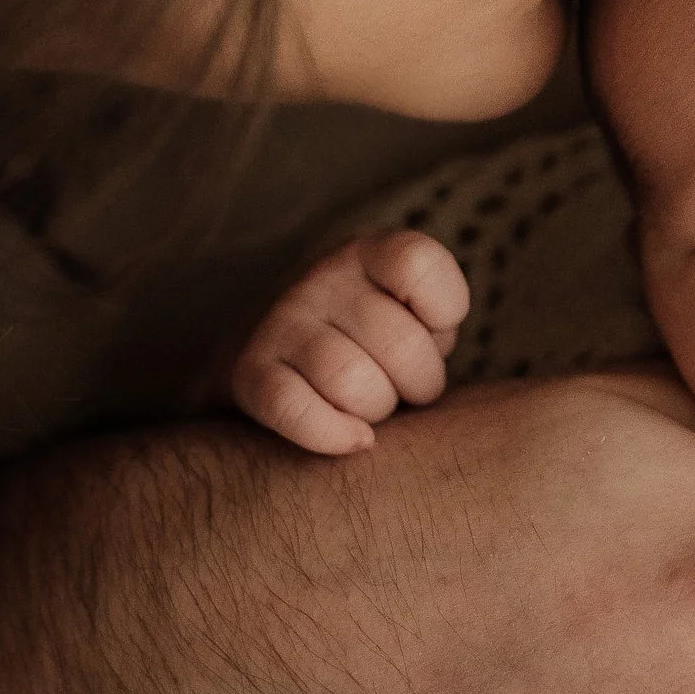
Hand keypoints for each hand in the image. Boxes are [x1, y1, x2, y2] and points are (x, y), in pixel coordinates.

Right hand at [229, 229, 468, 454]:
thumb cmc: (369, 345)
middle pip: (399, 342)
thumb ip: (434, 323)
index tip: (432, 331)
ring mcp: (281, 323)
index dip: (444, 311)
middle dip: (420, 383)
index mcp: (367, 254)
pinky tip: (354, 439)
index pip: (419, 264)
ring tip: (373, 407)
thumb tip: (432, 360)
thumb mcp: (408, 315)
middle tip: (406, 389)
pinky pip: (295, 409)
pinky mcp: (250, 373)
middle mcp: (320, 279)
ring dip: (377, 411)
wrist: (275, 360)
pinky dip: (333, 434)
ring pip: (352, 381)